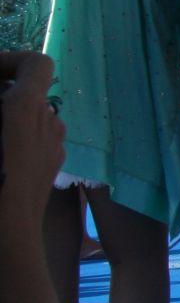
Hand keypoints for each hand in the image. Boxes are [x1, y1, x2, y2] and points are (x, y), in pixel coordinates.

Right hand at [0, 52, 65, 213]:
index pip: (36, 64)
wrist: (6, 242)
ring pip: (29, 120)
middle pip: (28, 93)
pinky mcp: (46, 172)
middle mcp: (49, 124)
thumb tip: (2, 96)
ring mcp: (52, 150)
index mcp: (29, 108)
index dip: (11, 61)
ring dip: (5, 120)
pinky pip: (31, 144)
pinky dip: (10, 142)